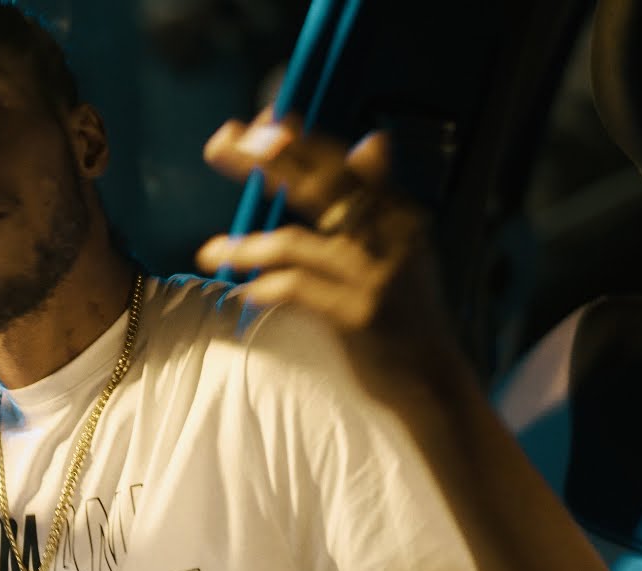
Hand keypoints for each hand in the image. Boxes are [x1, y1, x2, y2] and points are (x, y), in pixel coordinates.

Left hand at [196, 110, 463, 406]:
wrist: (432, 380)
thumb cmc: (405, 311)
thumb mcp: (400, 248)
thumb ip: (376, 197)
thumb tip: (372, 139)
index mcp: (397, 215)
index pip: (341, 166)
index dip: (298, 141)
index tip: (259, 121)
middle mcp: (389, 237)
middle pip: (319, 188)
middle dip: (267, 161)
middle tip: (220, 143)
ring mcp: (374, 276)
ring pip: (296, 244)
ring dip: (246, 246)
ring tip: (209, 253)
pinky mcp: (358, 315)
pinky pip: (297, 290)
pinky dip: (265, 287)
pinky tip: (242, 292)